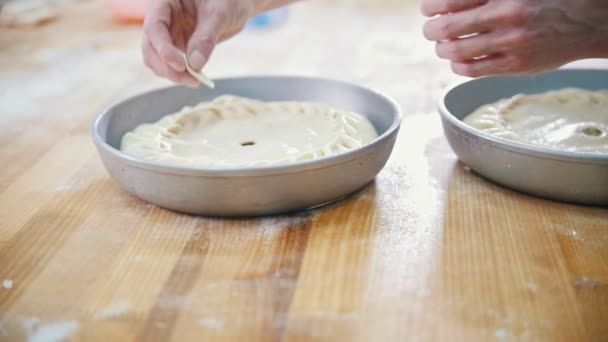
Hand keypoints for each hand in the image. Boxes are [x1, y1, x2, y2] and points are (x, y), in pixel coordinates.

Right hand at [142, 0, 255, 85]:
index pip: (155, 25)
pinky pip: (171, 63)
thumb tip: (195, 65)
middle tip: (188, 79)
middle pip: (150, 46)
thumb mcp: (219, 14)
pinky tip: (195, 78)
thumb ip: (206, 37)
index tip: (179, 65)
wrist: (237, 4)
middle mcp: (162, 17)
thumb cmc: (228, 0)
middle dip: (165, 66)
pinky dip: (180, 74)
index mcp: (165, 1)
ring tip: (195, 81)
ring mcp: (168, 32)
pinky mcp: (177, 45)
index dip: (163, 48)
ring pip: (157, 58)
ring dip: (171, 73)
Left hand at [421, 0, 607, 76]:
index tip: (427, 9)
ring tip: (443, 46)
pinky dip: (457, 66)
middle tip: (430, 30)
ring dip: (442, 49)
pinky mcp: (514, 65)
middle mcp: (505, 15)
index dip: (430, 6)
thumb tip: (448, 3)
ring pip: (455, 51)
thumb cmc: (546, 1)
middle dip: (431, 30)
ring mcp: (510, 42)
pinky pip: (472, 70)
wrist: (587, 22)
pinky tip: (458, 61)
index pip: (451, 0)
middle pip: (447, 27)